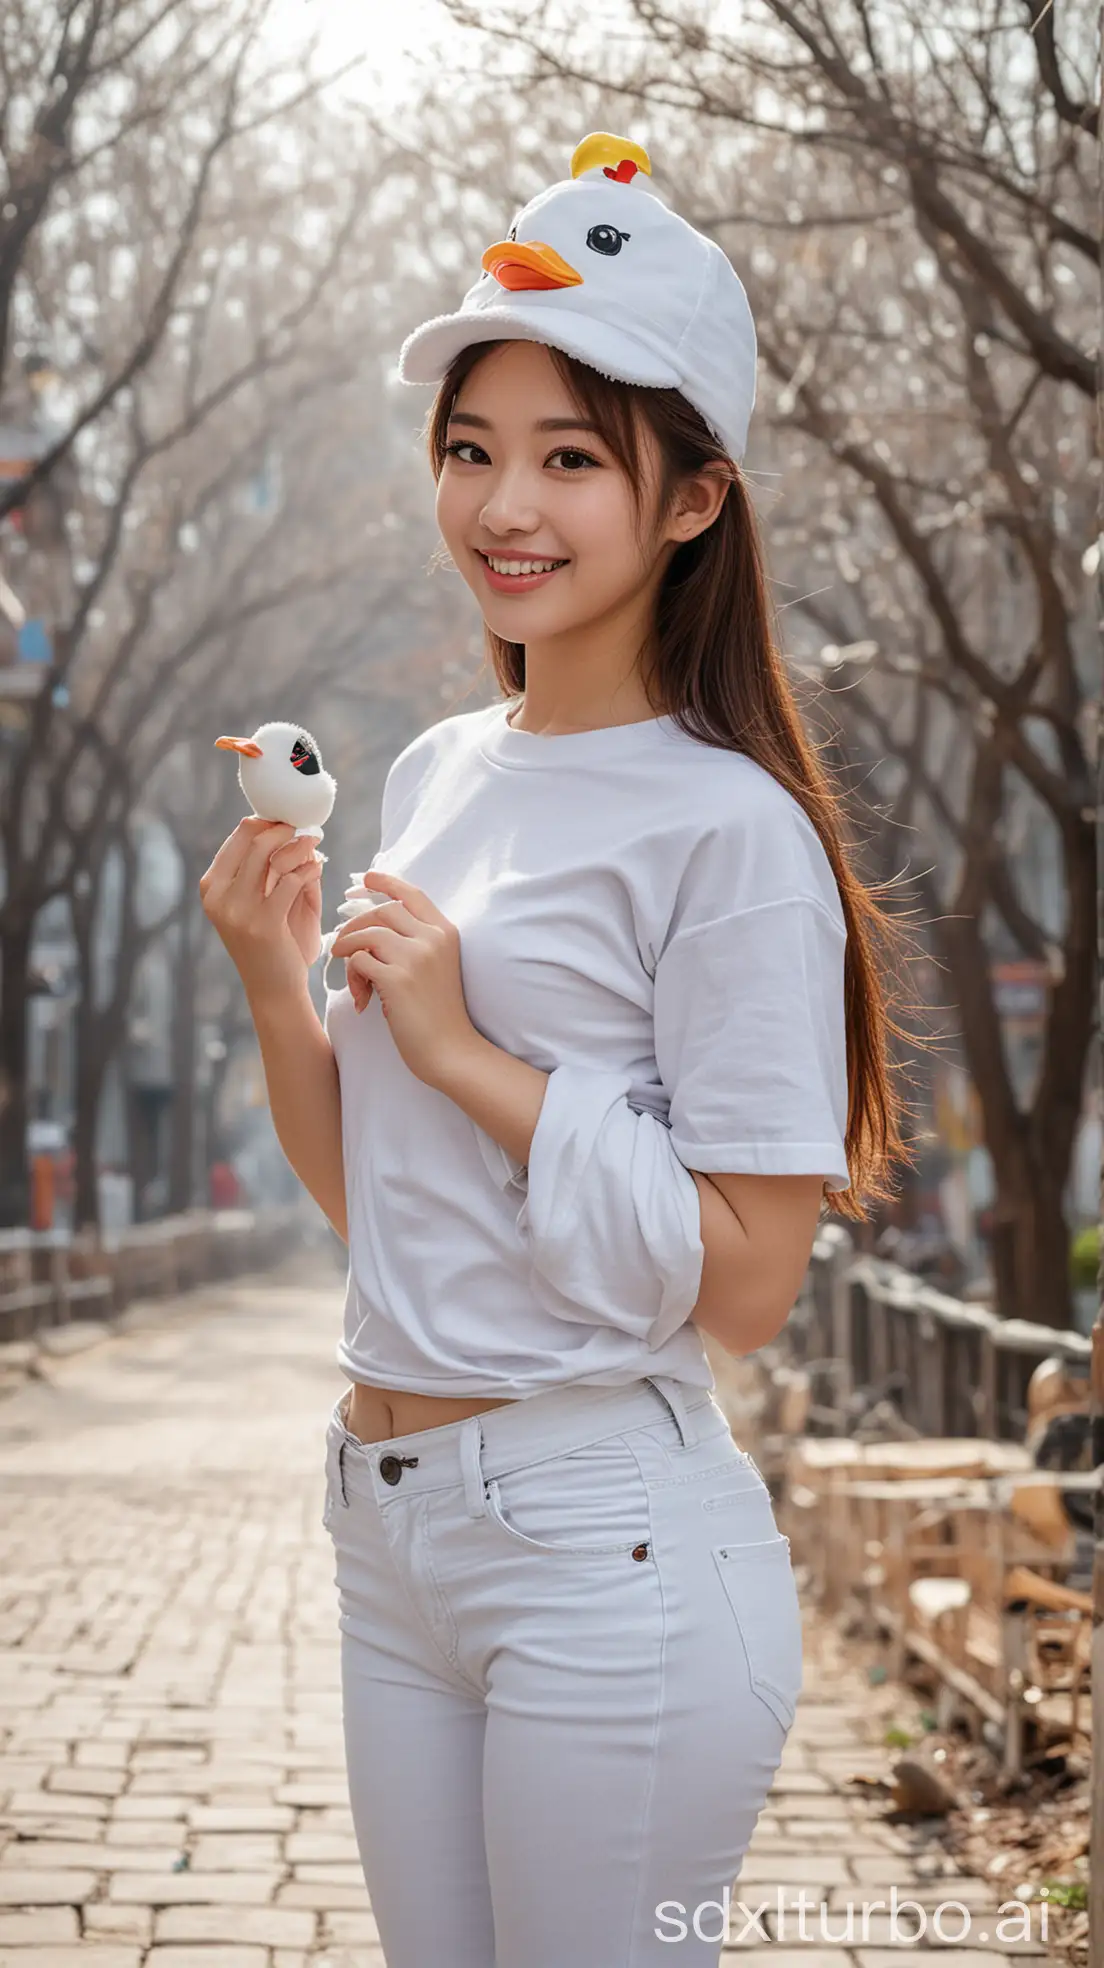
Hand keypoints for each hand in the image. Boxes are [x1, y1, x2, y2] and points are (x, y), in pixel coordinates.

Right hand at [200, 816, 322, 1002]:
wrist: (272, 990)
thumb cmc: (268, 943)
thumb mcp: (254, 903)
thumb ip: (262, 870)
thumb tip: (284, 829)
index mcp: (211, 888)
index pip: (237, 839)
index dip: (264, 823)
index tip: (286, 819)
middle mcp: (218, 897)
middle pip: (253, 842)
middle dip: (283, 829)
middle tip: (304, 827)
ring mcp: (238, 911)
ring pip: (272, 857)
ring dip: (299, 845)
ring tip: (314, 843)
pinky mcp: (264, 923)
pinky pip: (291, 880)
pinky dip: (308, 869)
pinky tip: (317, 869)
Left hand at [328, 870, 476, 1088]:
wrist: (451, 1049)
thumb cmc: (440, 1013)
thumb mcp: (438, 967)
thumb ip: (417, 943)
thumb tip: (373, 929)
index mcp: (445, 932)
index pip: (412, 895)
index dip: (387, 882)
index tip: (366, 879)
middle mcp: (432, 939)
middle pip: (382, 911)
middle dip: (356, 924)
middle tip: (342, 945)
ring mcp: (415, 957)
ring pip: (366, 934)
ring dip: (350, 952)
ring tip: (354, 978)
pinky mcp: (397, 979)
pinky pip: (359, 961)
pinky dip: (353, 977)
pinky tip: (362, 999)